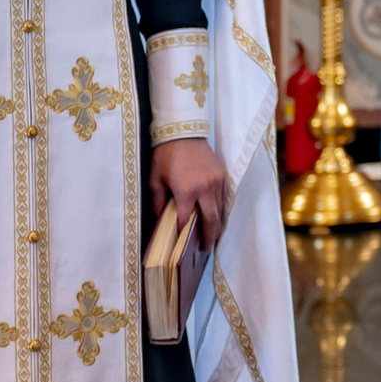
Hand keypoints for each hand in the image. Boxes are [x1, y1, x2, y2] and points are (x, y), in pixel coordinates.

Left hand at [152, 136, 230, 251]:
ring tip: (213, 238)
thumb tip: (161, 219)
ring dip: (217, 226)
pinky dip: (221, 211)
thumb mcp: (156, 179)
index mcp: (186, 190)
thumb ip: (159, 201)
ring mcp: (217, 182)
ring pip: (220, 210)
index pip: (188, 219)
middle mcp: (205, 188)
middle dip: (209, 236)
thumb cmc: (166, 155)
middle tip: (206, 249)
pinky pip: (223, 198)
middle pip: (211, 219)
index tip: (182, 244)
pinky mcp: (222, 175)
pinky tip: (218, 219)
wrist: (183, 132)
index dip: (185, 232)